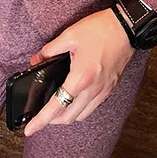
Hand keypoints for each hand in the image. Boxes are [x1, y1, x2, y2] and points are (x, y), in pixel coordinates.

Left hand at [23, 7, 134, 135]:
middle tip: (40, 114)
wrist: (126, 27)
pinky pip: (93, 107)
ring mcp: (104, 90)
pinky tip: (75, 98)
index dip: (41, 121)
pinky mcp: (110, 88)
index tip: (30, 129)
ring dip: (67, 116)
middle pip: (69, 117)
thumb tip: (36, 61)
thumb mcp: (69, 35)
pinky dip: (80, 108)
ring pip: (82, 115)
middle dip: (51, 120)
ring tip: (56, 107)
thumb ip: (49, 51)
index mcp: (81, 77)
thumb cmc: (100, 29)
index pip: (56, 107)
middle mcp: (93, 89)